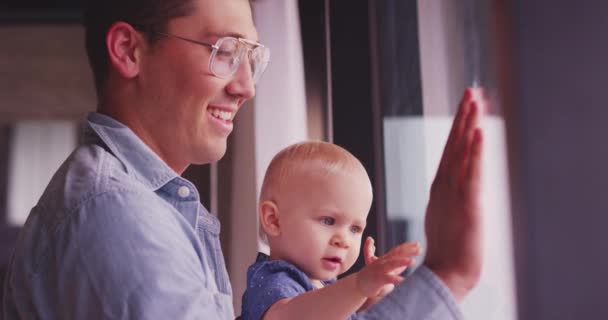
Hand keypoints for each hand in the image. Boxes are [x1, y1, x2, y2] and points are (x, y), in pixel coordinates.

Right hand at [356, 238, 419, 298]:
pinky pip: (386, 278)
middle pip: (396, 254)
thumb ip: (397, 267)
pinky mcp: (377, 279)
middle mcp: (383, 262)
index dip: (407, 246)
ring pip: (391, 264)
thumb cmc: (374, 277)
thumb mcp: (386, 270)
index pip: (397, 250)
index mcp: (385, 259)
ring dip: (402, 262)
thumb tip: (406, 263)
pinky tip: (402, 280)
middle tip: (419, 249)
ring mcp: (379, 269)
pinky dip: (394, 279)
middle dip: (408, 251)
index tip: (418, 244)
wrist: (359, 285)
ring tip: (412, 261)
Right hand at [423, 87, 484, 301]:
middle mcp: (446, 184)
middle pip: (454, 142)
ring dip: (467, 125)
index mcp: (442, 185)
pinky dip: (474, 152)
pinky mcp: (468, 203)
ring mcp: (454, 192)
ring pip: (461, 152)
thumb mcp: (447, 213)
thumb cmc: (449, 246)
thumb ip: (449, 195)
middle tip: (469, 90)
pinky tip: (478, 133)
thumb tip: (451, 182)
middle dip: (463, 115)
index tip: (465, 104)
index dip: (459, 125)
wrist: (447, 270)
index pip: (451, 148)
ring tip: (473, 100)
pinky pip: (471, 173)